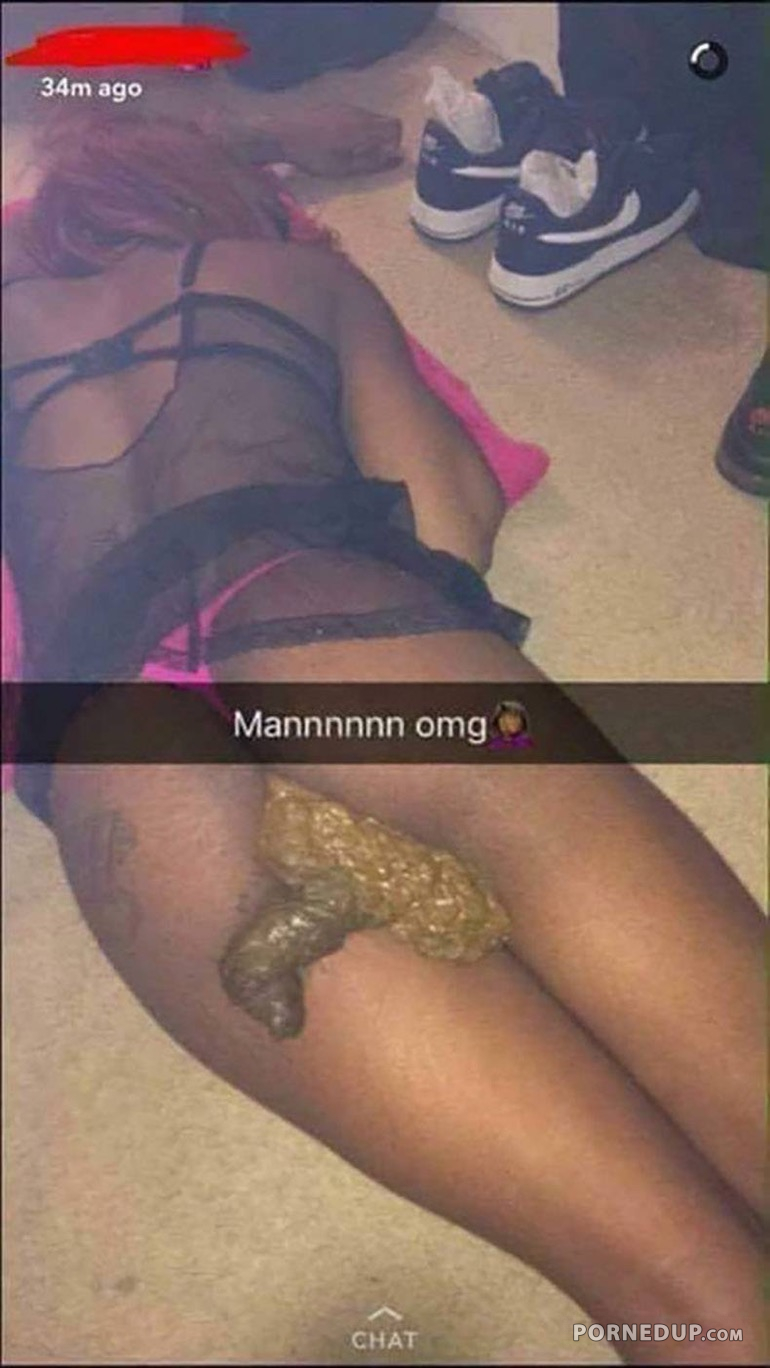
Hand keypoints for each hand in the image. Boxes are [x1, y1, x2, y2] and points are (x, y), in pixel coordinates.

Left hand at [268, 103, 402, 175]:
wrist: (281, 133)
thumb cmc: (313, 156)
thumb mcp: (345, 168)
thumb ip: (374, 163)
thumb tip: (400, 158)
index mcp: (363, 126)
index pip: (396, 126)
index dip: (395, 143)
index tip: (383, 157)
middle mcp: (358, 111)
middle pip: (384, 121)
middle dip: (383, 139)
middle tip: (366, 158)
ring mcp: (344, 105)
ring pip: (369, 118)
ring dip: (368, 134)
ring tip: (348, 152)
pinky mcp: (332, 105)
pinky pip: (354, 115)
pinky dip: (354, 128)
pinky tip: (335, 141)